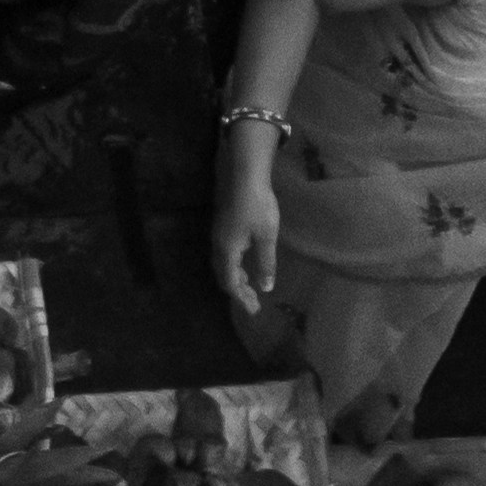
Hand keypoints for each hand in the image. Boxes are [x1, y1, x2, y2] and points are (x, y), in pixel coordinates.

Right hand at [210, 157, 285, 319]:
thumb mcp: (266, 237)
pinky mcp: (223, 223)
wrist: (245, 174)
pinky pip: (225, 254)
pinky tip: (245, 261)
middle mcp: (218, 244)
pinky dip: (234, 265)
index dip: (242, 298)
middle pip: (223, 275)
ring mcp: (218, 233)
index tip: (254, 311)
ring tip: (249, 285)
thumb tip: (265, 287)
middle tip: (253, 302)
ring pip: (223, 264)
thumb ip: (266, 263)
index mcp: (227, 251)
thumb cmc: (257, 206)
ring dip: (235, 277)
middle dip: (237, 290)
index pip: (230, 283)